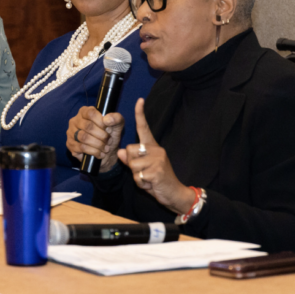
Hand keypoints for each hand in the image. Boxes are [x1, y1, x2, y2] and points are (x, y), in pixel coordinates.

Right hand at [66, 106, 124, 171]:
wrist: (107, 152)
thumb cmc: (110, 135)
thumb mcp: (117, 125)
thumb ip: (116, 118)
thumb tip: (107, 119)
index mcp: (85, 111)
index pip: (90, 113)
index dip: (101, 121)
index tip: (108, 129)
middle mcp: (75, 120)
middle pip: (88, 126)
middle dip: (102, 135)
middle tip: (109, 140)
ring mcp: (71, 133)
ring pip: (84, 138)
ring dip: (98, 144)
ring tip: (106, 148)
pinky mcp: (70, 145)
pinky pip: (81, 148)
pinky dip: (94, 151)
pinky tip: (100, 153)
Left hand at [116, 99, 196, 214]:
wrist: (174, 193)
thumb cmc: (158, 180)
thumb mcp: (143, 168)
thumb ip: (131, 160)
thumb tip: (120, 151)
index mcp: (153, 147)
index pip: (144, 128)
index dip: (140, 114)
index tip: (140, 100)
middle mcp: (156, 150)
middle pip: (129, 150)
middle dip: (131, 164)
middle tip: (144, 172)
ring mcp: (157, 160)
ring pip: (132, 165)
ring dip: (136, 176)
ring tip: (148, 178)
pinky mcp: (157, 171)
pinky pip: (138, 177)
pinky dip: (141, 184)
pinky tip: (151, 184)